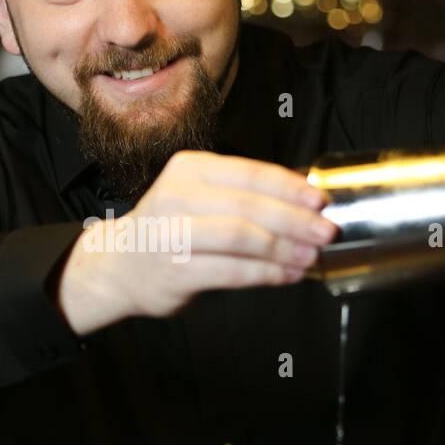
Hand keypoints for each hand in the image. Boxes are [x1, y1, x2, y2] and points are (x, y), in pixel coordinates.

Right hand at [57, 149, 337, 334]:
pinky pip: (232, 271)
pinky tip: (286, 275)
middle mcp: (177, 196)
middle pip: (250, 206)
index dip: (290, 187)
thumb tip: (304, 201)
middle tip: (326, 231)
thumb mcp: (198, 195)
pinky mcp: (175, 271)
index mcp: (189, 169)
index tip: (320, 200)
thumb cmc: (169, 228)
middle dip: (295, 219)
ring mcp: (172, 234)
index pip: (250, 173)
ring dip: (284, 248)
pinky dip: (266, 274)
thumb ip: (242, 195)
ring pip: (242, 238)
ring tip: (310, 256)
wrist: (118, 265)